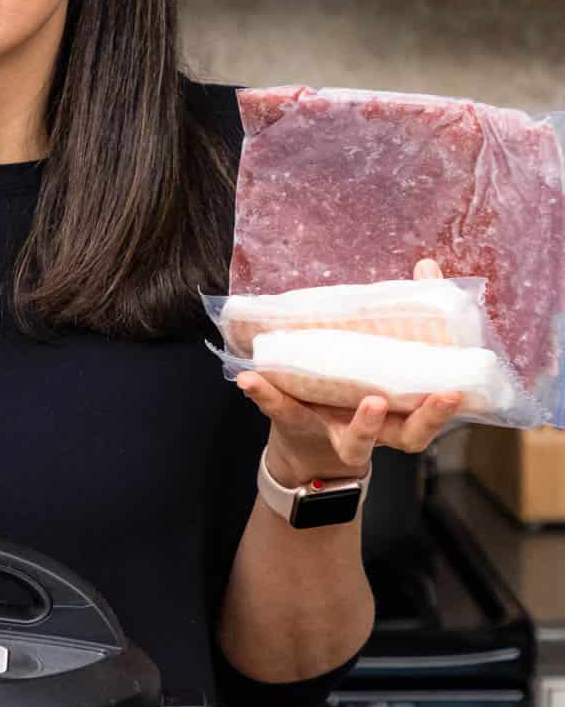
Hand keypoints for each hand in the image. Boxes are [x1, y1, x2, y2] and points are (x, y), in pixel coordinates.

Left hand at [235, 258, 461, 485]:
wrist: (308, 442)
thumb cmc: (358, 387)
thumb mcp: (383, 354)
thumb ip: (410, 313)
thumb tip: (427, 265)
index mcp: (405, 414)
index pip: (433, 413)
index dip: (443, 408)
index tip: (455, 392)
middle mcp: (379, 432)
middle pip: (409, 436)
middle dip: (424, 419)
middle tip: (435, 397)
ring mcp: (339, 433)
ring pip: (357, 441)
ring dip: (365, 422)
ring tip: (371, 400)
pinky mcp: (297, 423)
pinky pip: (281, 411)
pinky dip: (266, 394)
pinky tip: (250, 378)